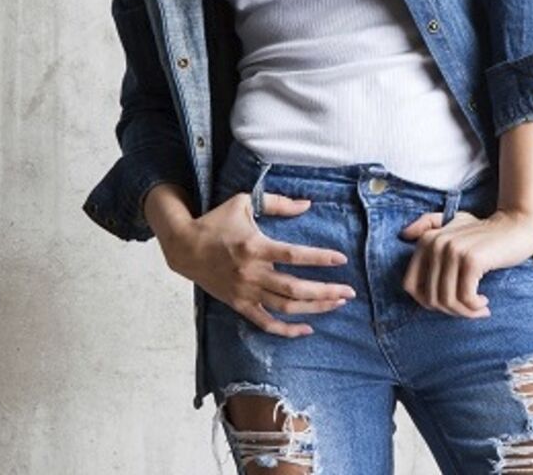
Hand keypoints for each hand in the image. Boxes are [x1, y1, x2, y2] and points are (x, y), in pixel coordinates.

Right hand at [160, 190, 357, 337]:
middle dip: (325, 292)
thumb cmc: (216, 221)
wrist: (183, 247)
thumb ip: (278, 203)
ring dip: (313, 308)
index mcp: (255, 247)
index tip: (341, 260)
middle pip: (294, 288)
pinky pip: (264, 322)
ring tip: (336, 304)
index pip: (294, 255)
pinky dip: (286, 330)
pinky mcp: (238, 304)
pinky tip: (307, 329)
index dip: (319, 258)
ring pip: (284, 307)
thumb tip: (308, 204)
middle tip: (349, 292)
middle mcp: (251, 272)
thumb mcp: (244, 202)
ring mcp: (245, 291)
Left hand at [399, 208, 532, 317]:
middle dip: (451, 311)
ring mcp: (453, 252)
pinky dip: (475, 306)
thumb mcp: (455, 223)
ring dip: (465, 312)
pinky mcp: (472, 260)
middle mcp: (436, 245)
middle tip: (470, 310)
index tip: (449, 303)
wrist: (517, 224)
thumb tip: (404, 234)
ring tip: (479, 308)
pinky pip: (465, 297)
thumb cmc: (485, 230)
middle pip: (430, 298)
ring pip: (447, 300)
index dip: (427, 301)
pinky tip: (485, 302)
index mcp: (426, 241)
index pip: (410, 285)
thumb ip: (429, 224)